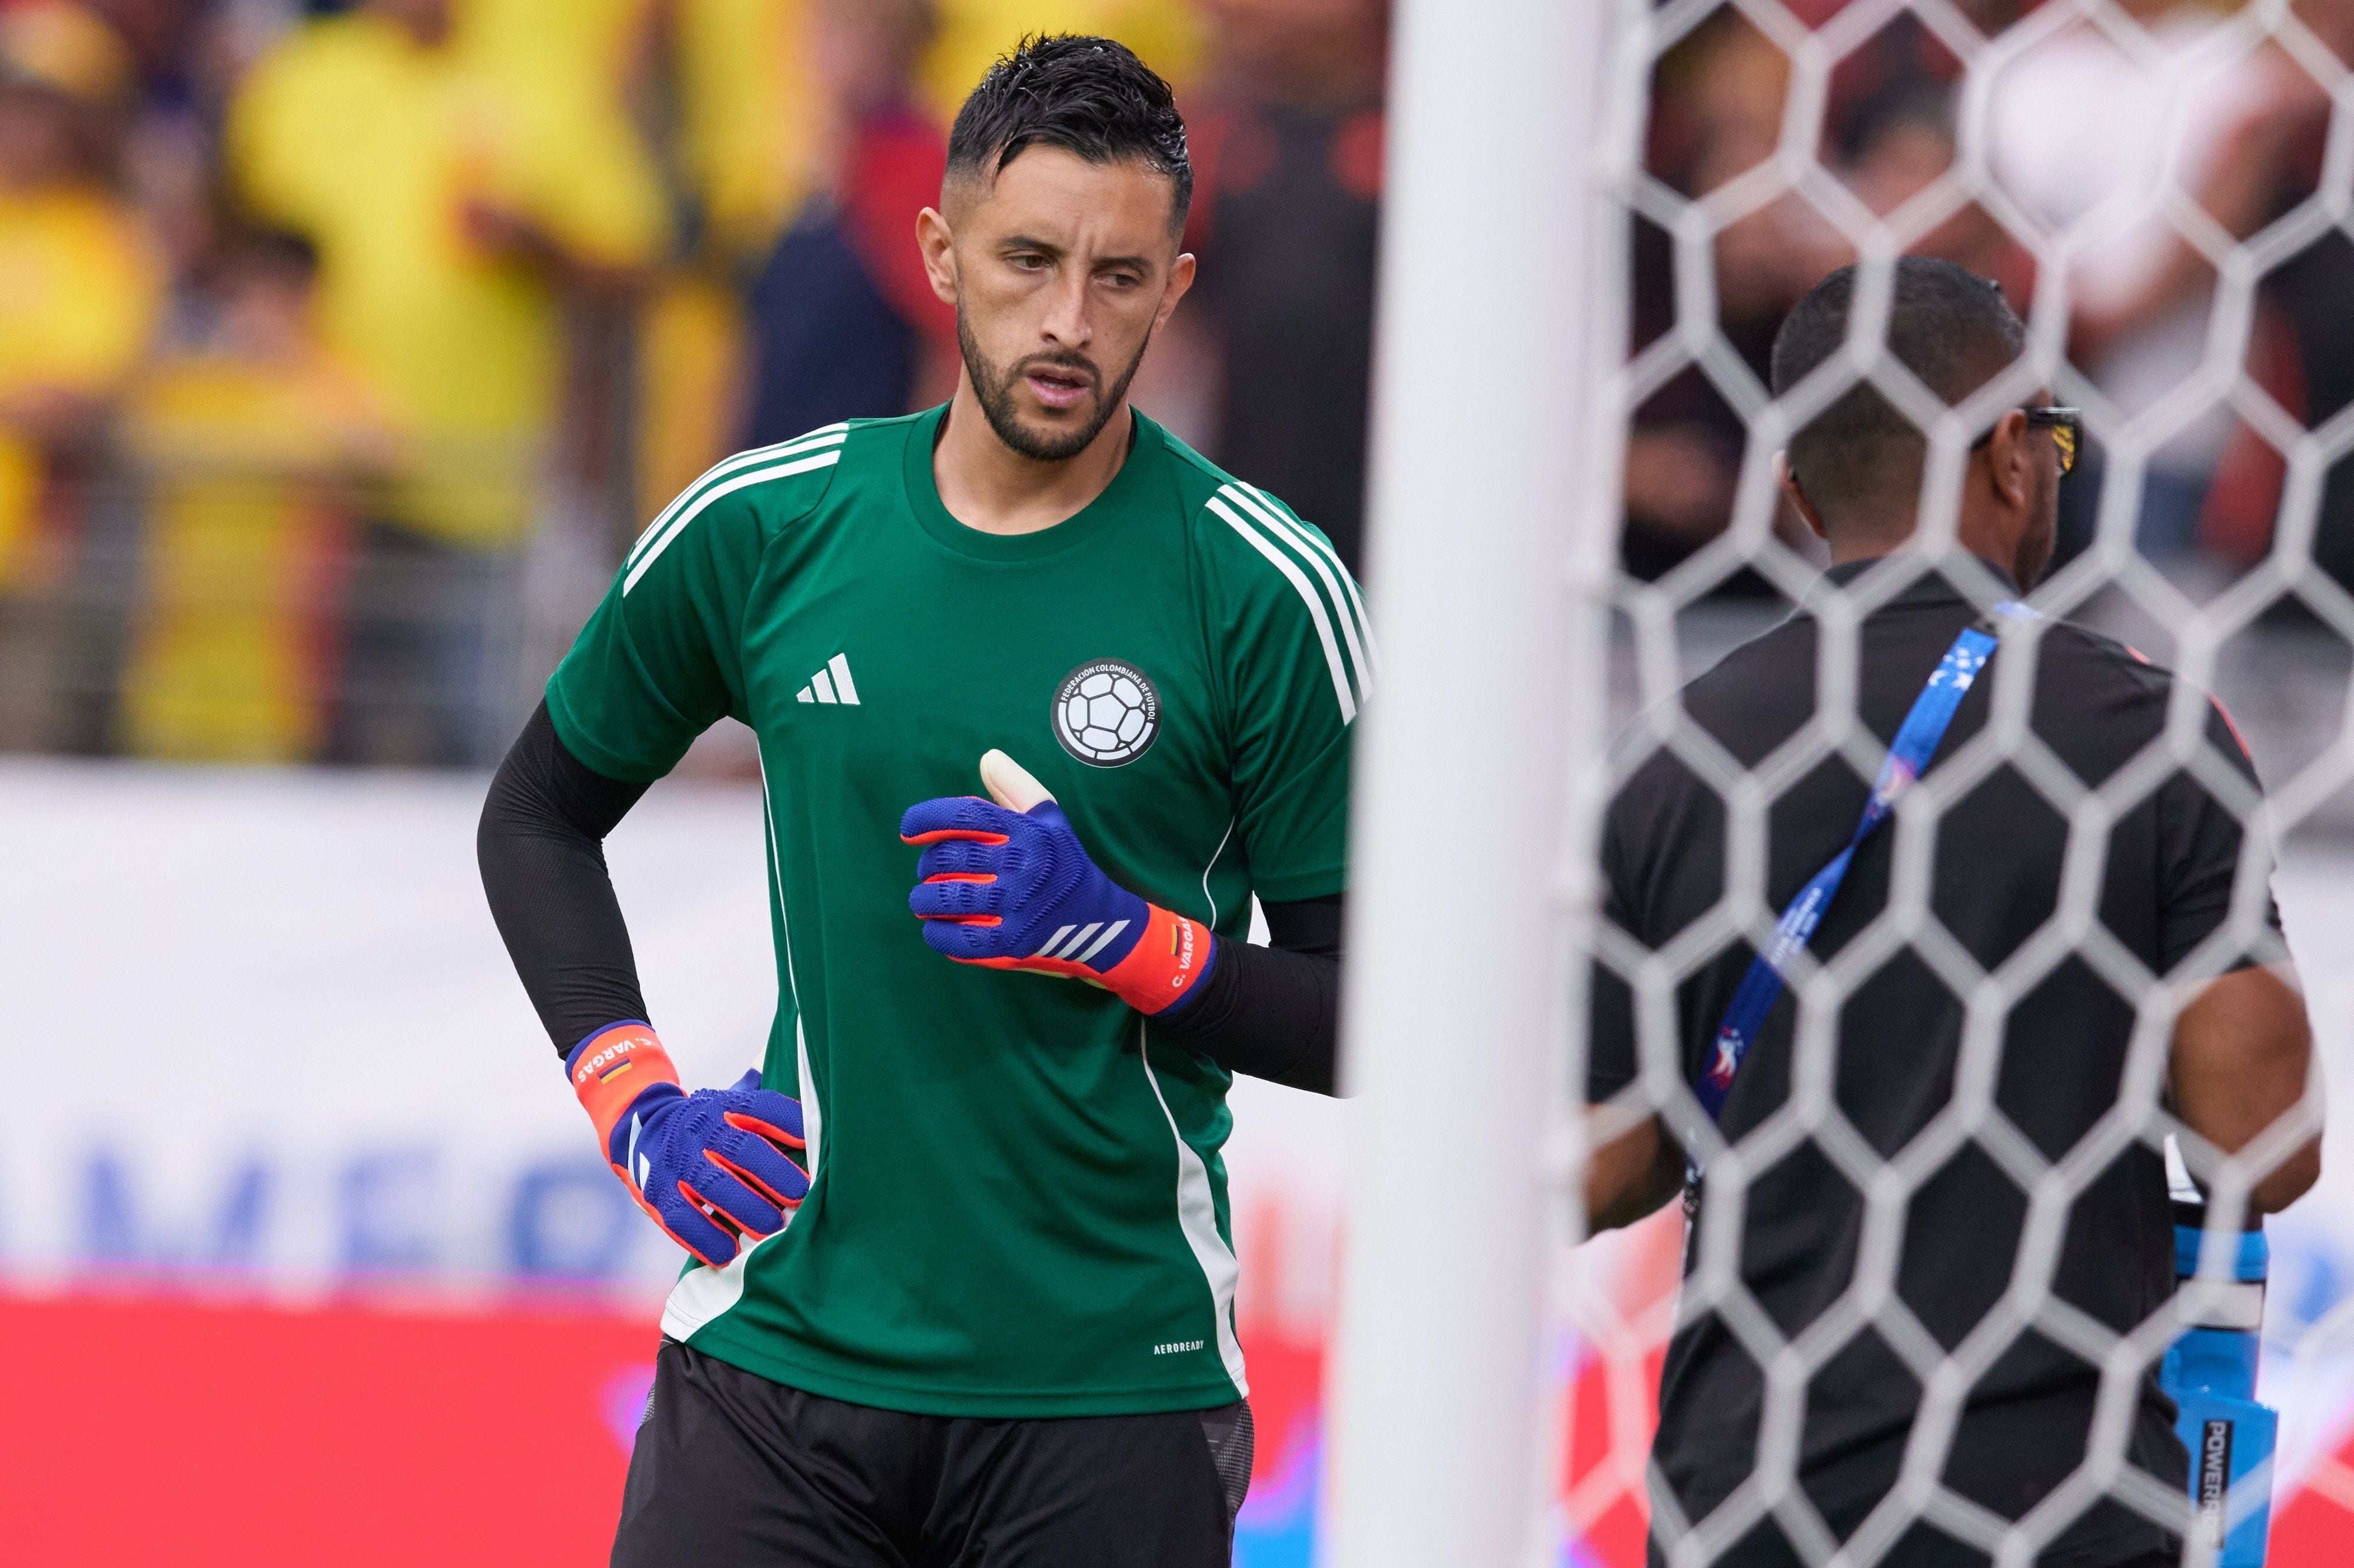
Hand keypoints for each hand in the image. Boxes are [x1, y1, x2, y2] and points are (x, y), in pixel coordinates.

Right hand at [567, 1024, 808, 1266]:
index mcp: (726, 1106)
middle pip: (740, 1148)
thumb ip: (773, 1117)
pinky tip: (727, 1253)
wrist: (641, 1126)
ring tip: (771, 1230)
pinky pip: (679, 1219)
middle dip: (773, 1173)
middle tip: (800, 1196)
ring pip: (712, 1185)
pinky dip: (703, 1238)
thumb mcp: (735, 1108)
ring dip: (744, 1208)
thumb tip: (824, 1129)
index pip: (763, 1108)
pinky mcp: (657, 1194)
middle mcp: (701, 1130)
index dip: (790, 1123)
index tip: (812, 1143)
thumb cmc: (712, 1126)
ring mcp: (677, 1162)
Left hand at [900, 750, 1213, 1014]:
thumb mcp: (1050, 819)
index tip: (908, 829)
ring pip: (946, 899)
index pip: (964, 815)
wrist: (1101, 920)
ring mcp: (1017, 905)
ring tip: (922, 901)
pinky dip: (938, 935)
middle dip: (926, 865)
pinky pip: (958, 939)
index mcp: (1028, 830)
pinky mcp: (1013, 942)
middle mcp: (1023, 864)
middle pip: (948, 858)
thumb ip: (1016, 787)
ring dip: (922, 901)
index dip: (926, 818)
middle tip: (926, 871)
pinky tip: (935, 930)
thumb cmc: (1064, 863)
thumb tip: (987, 758)